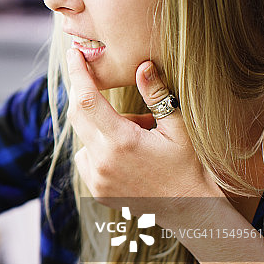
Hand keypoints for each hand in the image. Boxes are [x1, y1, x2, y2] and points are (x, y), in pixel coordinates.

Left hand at [65, 48, 223, 228]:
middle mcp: (103, 160)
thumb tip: (142, 65)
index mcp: (122, 141)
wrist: (190, 210)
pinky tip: (124, 154)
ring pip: (84, 136)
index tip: (73, 53)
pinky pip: (86, 157)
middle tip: (97, 78)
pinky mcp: (96, 190)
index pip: (87, 99)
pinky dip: (97, 148)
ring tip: (135, 132)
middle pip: (78, 114)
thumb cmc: (188, 165)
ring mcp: (97, 178)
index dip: (78, 73)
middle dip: (84, 93)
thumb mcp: (179, 128)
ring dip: (99, 125)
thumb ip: (157, 96)